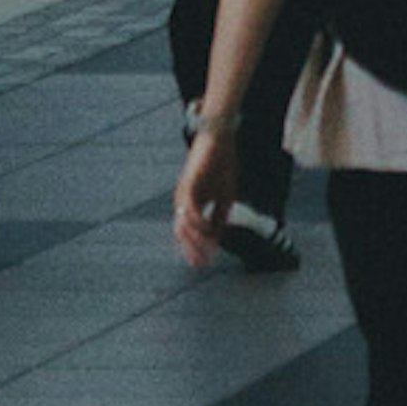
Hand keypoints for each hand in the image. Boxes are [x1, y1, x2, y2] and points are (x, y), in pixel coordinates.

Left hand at [174, 116, 238, 266]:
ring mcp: (184, 193)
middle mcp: (184, 200)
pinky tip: (208, 232)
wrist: (221, 139)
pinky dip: (198, 223)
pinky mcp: (188, 185)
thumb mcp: (225, 197)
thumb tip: (216, 239)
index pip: (188, 232)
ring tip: (205, 253)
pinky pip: (190, 209)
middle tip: (200, 265)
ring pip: (183, 224)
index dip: (195, 249)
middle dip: (191, 250)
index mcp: (191, 203)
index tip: (205, 264)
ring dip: (194, 241)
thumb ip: (219, 217)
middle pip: (181, 232)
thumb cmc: (222, 166)